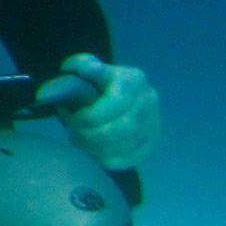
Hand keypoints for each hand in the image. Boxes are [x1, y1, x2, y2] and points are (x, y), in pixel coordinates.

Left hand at [38, 54, 161, 169]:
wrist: (105, 97)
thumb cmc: (90, 83)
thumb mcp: (82, 68)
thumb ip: (82, 67)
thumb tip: (89, 70)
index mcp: (134, 80)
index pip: (118, 102)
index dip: (92, 116)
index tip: (73, 120)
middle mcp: (149, 101)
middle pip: (124, 127)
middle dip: (92, 135)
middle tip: (74, 134)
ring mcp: (152, 124)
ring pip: (127, 145)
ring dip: (96, 147)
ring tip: (80, 141)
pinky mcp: (149, 144)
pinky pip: (129, 159)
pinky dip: (107, 159)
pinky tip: (93, 151)